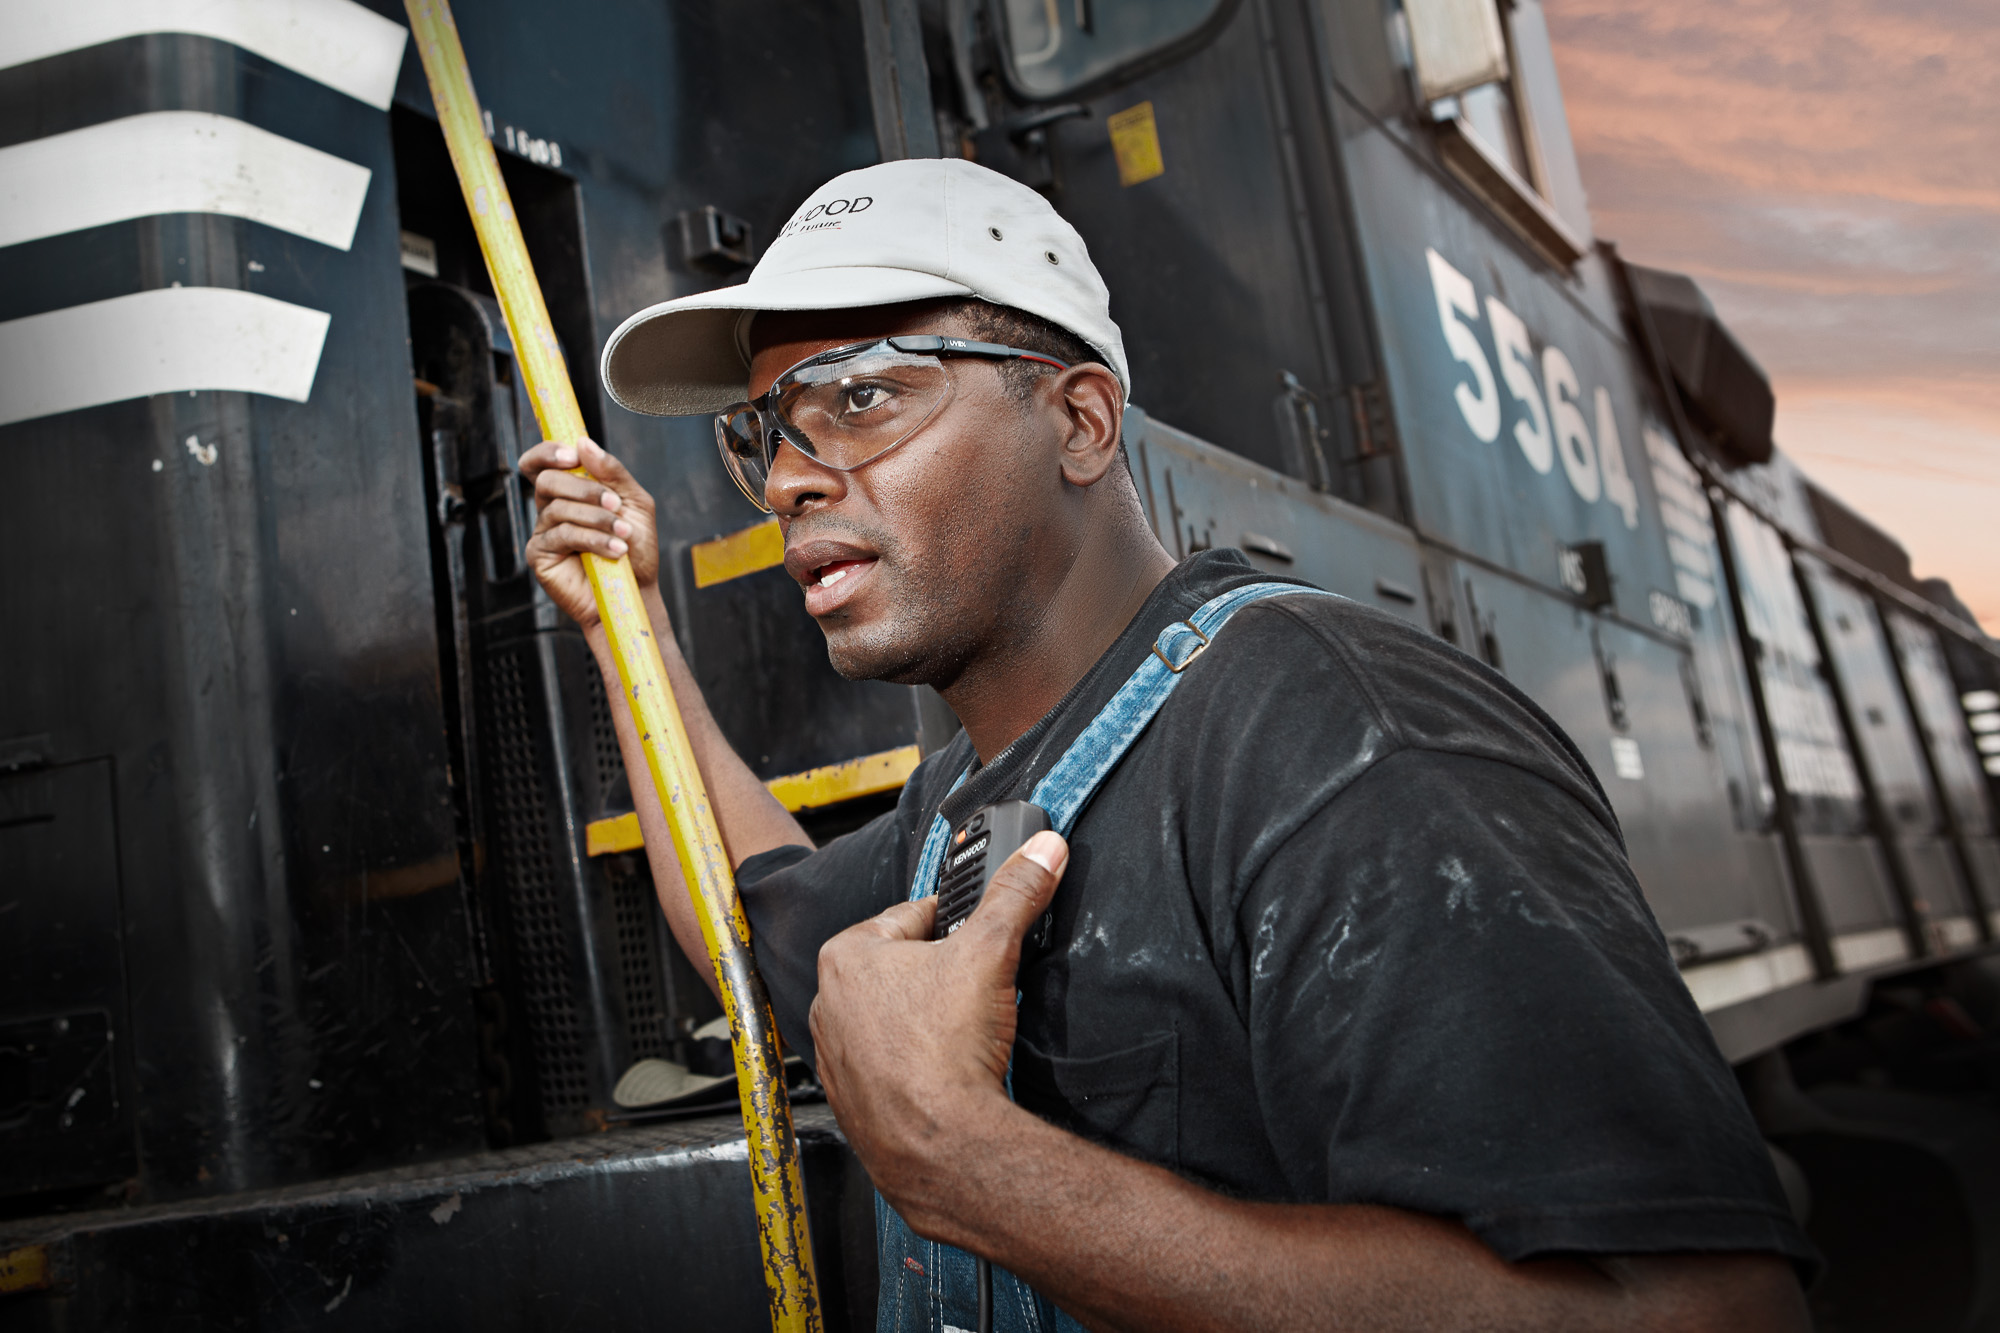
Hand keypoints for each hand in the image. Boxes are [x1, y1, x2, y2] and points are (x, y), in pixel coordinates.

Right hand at [520, 439, 659, 628]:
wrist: (638, 591)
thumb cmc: (635, 547)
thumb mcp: (635, 502)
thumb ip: (612, 472)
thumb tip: (584, 443)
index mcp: (570, 491)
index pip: (542, 462)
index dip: (548, 452)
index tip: (572, 455)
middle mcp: (551, 508)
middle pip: (547, 480)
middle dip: (585, 488)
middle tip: (615, 504)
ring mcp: (543, 531)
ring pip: (557, 508)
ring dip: (597, 518)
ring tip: (623, 533)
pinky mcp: (541, 555)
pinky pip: (561, 535)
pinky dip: (593, 539)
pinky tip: (615, 550)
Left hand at [810, 832, 1068, 1221]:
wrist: (940, 1146)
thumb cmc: (944, 1052)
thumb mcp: (992, 951)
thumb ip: (1016, 894)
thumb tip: (1041, 853)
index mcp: (846, 955)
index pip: (913, 915)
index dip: (956, 921)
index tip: (980, 932)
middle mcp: (829, 1003)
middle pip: (902, 966)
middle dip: (941, 972)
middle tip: (978, 986)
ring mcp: (837, 1055)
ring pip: (893, 1016)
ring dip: (926, 1018)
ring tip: (965, 1032)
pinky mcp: (852, 1098)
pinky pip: (888, 1064)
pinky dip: (915, 1062)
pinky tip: (947, 1069)